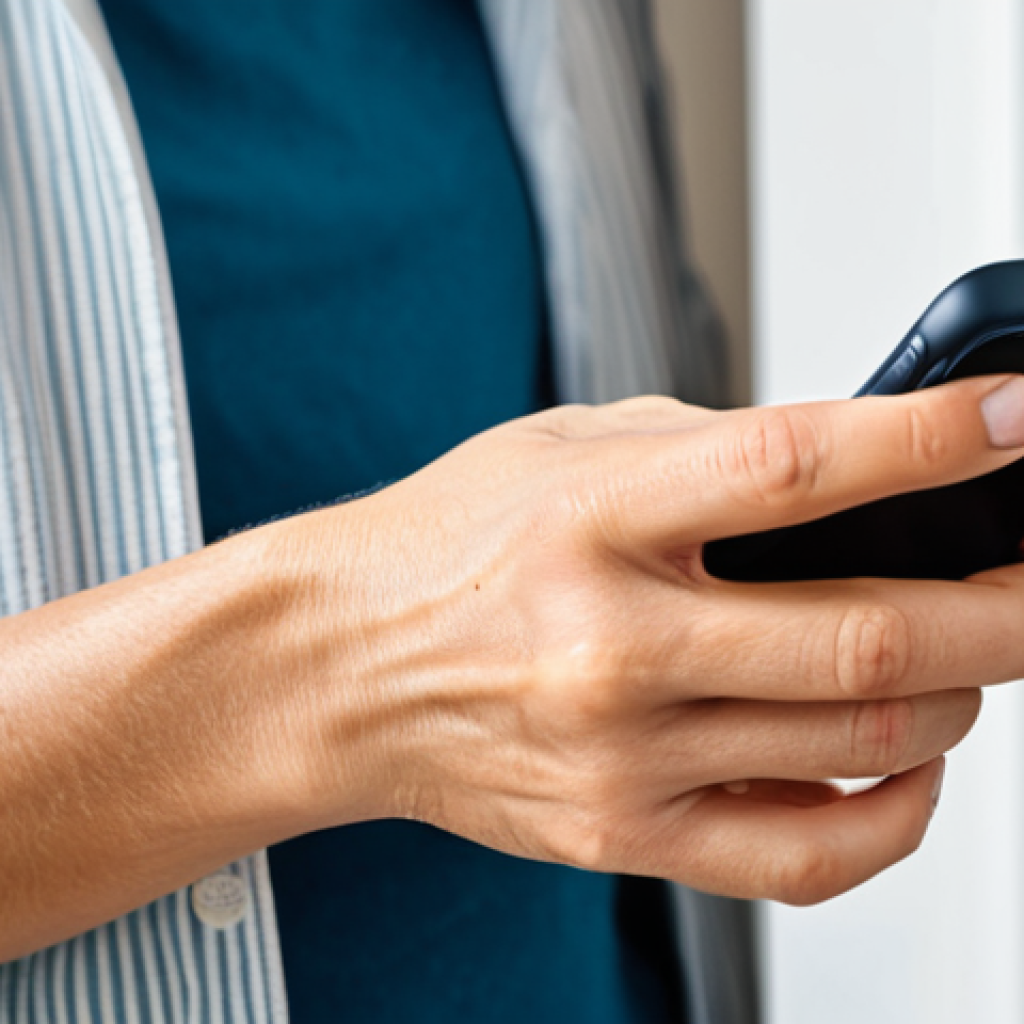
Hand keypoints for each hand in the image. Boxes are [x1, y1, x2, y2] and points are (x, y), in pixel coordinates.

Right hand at [285, 376, 1023, 904]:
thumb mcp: (567, 451)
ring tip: (961, 658)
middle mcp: (612, 644)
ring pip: (859, 746)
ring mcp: (620, 755)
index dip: (934, 439)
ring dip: (957, 697)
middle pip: (867, 640)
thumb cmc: (448, 546)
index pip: (797, 468)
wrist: (340, 662)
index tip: (1014, 419)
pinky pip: (806, 857)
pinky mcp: (620, 831)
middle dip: (1005, 608)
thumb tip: (855, 469)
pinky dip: (896, 815)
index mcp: (595, 515)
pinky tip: (905, 763)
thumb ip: (711, 453)